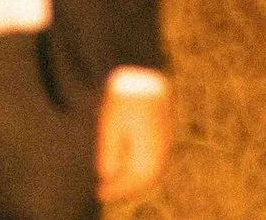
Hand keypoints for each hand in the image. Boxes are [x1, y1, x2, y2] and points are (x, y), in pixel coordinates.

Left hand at [97, 89, 170, 206]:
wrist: (143, 71)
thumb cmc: (125, 99)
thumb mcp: (110, 127)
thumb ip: (110, 154)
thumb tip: (108, 175)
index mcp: (150, 149)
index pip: (136, 182)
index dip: (118, 190)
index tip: (100, 193)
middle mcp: (162, 149)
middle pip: (145, 179)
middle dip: (125, 187)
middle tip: (105, 189)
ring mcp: (165, 141)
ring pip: (150, 170)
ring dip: (132, 178)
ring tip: (113, 179)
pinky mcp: (163, 133)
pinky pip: (152, 159)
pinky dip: (139, 166)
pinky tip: (125, 163)